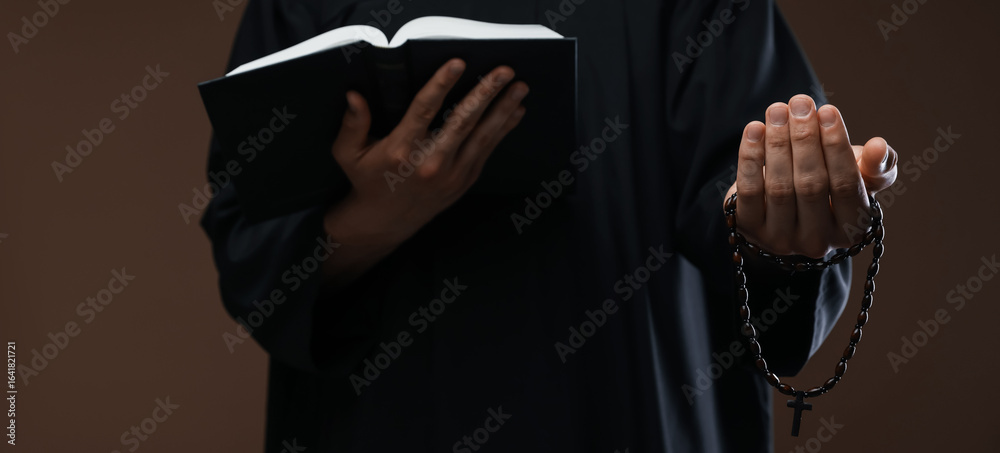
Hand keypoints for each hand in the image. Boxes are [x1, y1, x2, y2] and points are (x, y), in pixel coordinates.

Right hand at [320, 58, 527, 285]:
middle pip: (463, 121)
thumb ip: (352, 124)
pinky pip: (487, 150)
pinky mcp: (464, 180)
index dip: (442, 84)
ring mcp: (452, 173)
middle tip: (504, 71)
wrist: (385, 222)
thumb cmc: (366, 180)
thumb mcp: (349, 154)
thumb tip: (354, 95)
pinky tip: (516, 110)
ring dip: (503, 110)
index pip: (424, 110)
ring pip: (482, 136)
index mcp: (402, 150)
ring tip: (520, 87)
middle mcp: (430, 162)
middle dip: (486, 94)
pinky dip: (503, 130)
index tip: (457, 63)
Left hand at [723, 94, 897, 258]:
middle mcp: (817, 241)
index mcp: (851, 229)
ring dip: (777, 143)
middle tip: (800, 103)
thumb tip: (879, 146)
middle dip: (804, 139)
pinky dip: (750, 157)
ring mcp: (781, 239)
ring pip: (779, 187)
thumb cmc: (830, 186)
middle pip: (810, 185)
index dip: (836, 146)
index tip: (827, 110)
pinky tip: (754, 129)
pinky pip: (749, 191)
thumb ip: (876, 165)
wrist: (782, 208)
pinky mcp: (748, 230)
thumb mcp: (860, 177)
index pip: (846, 185)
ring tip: (777, 110)